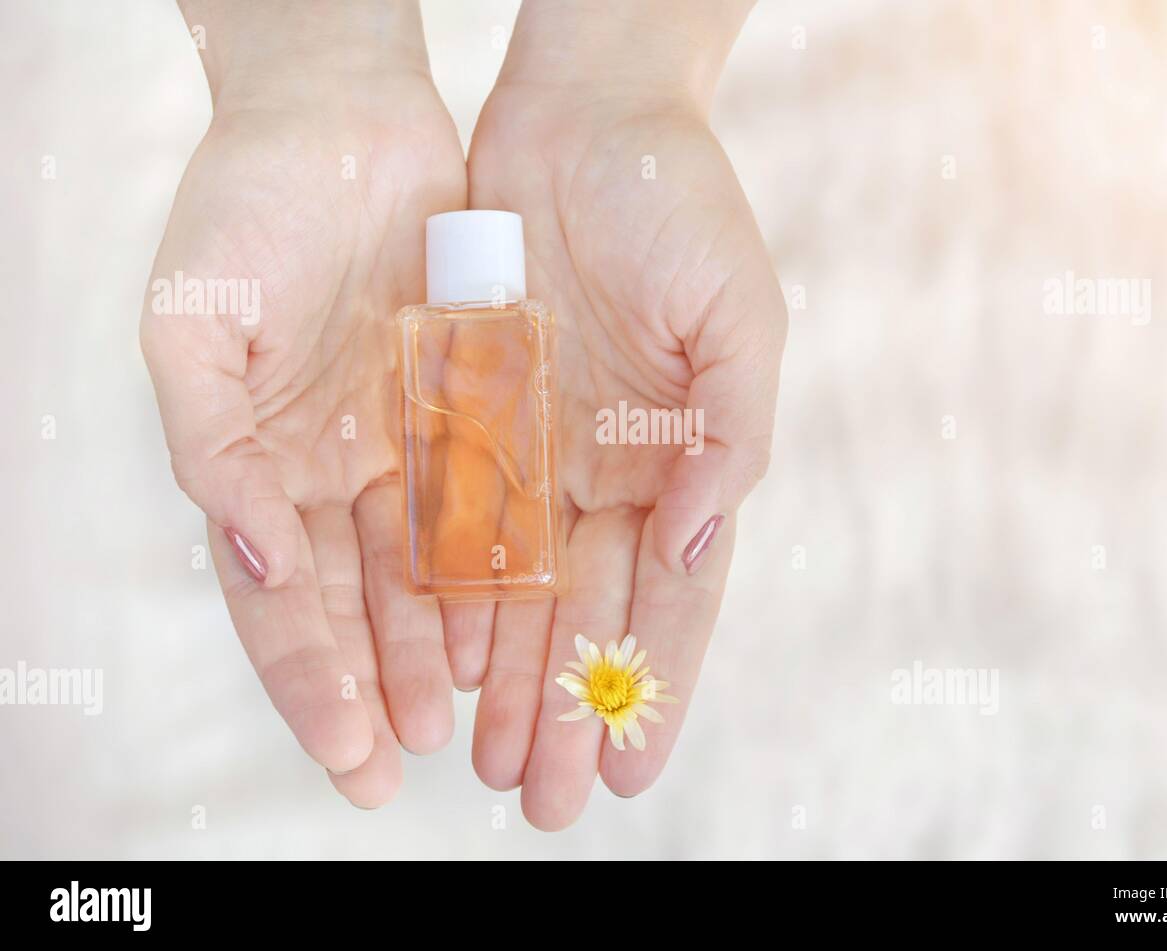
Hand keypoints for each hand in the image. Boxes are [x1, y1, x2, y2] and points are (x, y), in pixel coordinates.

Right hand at [140, 1, 464, 805]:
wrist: (340, 118)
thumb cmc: (243, 209)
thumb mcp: (192, 326)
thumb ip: (209, 450)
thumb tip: (261, 562)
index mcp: (258, 469)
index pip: (283, 604)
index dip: (311, 682)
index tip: (351, 754)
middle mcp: (334, 474)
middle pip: (361, 610)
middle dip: (386, 691)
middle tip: (418, 769)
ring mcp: (406, 447)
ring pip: (431, 573)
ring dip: (450, 653)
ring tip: (482, 726)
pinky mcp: (473, 409)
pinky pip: (492, 502)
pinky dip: (501, 568)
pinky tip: (519, 627)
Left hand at [463, 0, 785, 828]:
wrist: (586, 116)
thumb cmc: (682, 206)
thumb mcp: (741, 319)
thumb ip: (732, 437)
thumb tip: (699, 550)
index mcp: (683, 459)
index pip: (672, 599)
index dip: (654, 686)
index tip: (631, 770)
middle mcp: (610, 470)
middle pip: (588, 613)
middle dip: (569, 708)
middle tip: (545, 799)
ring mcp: (538, 448)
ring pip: (519, 589)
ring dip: (507, 678)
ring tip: (486, 761)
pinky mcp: (472, 413)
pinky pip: (456, 519)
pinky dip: (452, 596)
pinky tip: (443, 665)